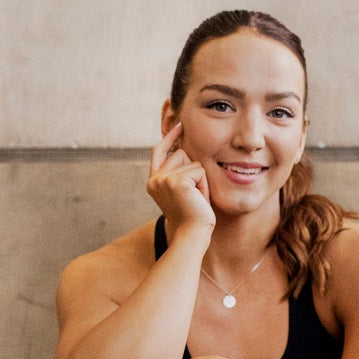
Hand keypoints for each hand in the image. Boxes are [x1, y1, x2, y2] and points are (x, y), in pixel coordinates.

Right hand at [147, 120, 214, 235]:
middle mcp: (155, 179)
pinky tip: (200, 199)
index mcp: (154, 181)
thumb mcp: (182, 192)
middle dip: (194, 169)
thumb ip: (179, 173)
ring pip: (192, 161)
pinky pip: (199, 171)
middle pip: (181, 153)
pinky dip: (204, 185)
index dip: (170, 136)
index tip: (181, 124)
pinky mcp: (176, 181)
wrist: (192, 234)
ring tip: (197, 198)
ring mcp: (164, 179)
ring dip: (200, 178)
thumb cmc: (192, 216)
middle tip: (194, 194)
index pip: (159, 151)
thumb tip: (185, 149)